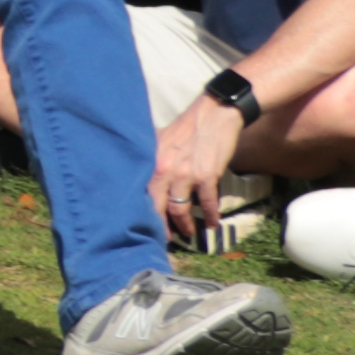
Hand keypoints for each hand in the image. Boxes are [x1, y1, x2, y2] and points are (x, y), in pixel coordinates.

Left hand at [153, 88, 248, 243]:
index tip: (143, 227)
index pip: (141, 194)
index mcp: (151, 162)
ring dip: (186, 225)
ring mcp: (186, 174)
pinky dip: (211, 215)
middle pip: (157, 207)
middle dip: (162, 227)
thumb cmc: (186, 128)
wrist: (215, 114)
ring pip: (181, 209)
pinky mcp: (207, 175)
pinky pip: (208, 202)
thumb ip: (152, 160)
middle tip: (166, 239)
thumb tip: (139, 176)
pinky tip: (213, 223)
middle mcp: (164, 170)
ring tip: (189, 234)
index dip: (142, 214)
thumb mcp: (160, 141)